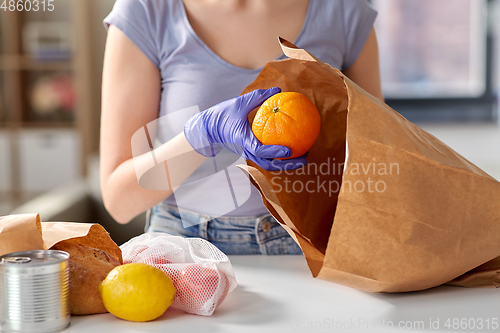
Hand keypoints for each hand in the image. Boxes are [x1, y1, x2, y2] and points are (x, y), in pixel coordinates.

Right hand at [184, 87, 306, 170]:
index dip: (275, 152)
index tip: (289, 151)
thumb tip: (278, 90)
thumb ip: (258, 97)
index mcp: (242, 140)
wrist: (209, 128)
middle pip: (268, 164)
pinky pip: (267, 158)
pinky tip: (292, 150)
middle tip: (304, 158)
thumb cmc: (224, 114)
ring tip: (302, 157)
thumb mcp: (239, 103)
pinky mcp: (250, 153)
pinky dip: (279, 158)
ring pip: (268, 165)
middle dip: (287, 165)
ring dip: (285, 164)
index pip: (260, 150)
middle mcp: (246, 150)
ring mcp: (248, 153)